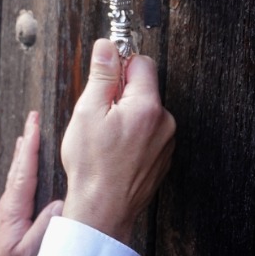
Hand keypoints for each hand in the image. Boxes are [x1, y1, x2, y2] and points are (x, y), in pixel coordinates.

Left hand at [0, 111, 62, 255]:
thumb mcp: (29, 254)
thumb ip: (45, 230)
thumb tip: (62, 205)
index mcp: (15, 208)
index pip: (24, 171)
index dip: (30, 147)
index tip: (34, 125)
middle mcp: (11, 202)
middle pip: (20, 164)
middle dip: (27, 140)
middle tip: (33, 117)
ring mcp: (10, 206)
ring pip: (19, 170)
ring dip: (26, 149)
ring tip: (31, 131)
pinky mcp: (13, 212)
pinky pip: (20, 180)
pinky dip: (24, 164)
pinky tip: (27, 161)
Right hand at [60, 39, 175, 244]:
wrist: (103, 210)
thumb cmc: (92, 166)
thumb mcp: (88, 112)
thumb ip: (102, 75)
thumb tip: (107, 45)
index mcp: (147, 106)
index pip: (141, 63)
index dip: (118, 67)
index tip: (103, 80)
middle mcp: (164, 122)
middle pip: (143, 89)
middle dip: (120, 95)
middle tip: (97, 115)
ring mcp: (166, 142)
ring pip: (145, 112)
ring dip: (126, 117)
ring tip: (105, 139)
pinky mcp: (163, 158)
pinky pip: (148, 133)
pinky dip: (132, 136)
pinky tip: (114, 152)